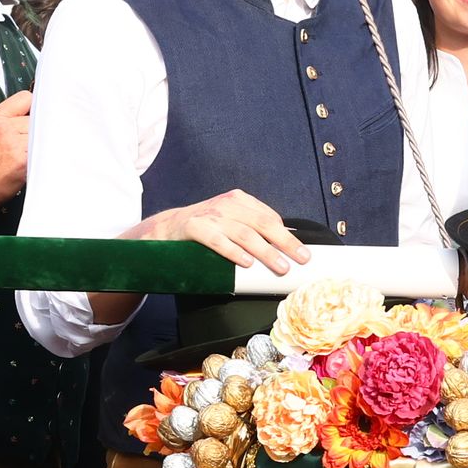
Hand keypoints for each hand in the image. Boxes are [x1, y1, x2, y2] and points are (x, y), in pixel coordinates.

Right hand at [135, 189, 305, 272]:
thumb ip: (250, 230)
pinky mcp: (194, 227)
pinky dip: (233, 252)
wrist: (164, 230)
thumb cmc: (204, 231)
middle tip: (301, 259)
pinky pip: (217, 240)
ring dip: (265, 251)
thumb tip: (282, 251)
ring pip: (244, 233)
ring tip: (280, 266)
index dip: (287, 235)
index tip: (303, 253)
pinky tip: (246, 263)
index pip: (269, 217)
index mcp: (239, 200)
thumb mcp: (229, 223)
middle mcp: (227, 204)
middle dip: (285, 243)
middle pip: (263, 223)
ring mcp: (211, 215)